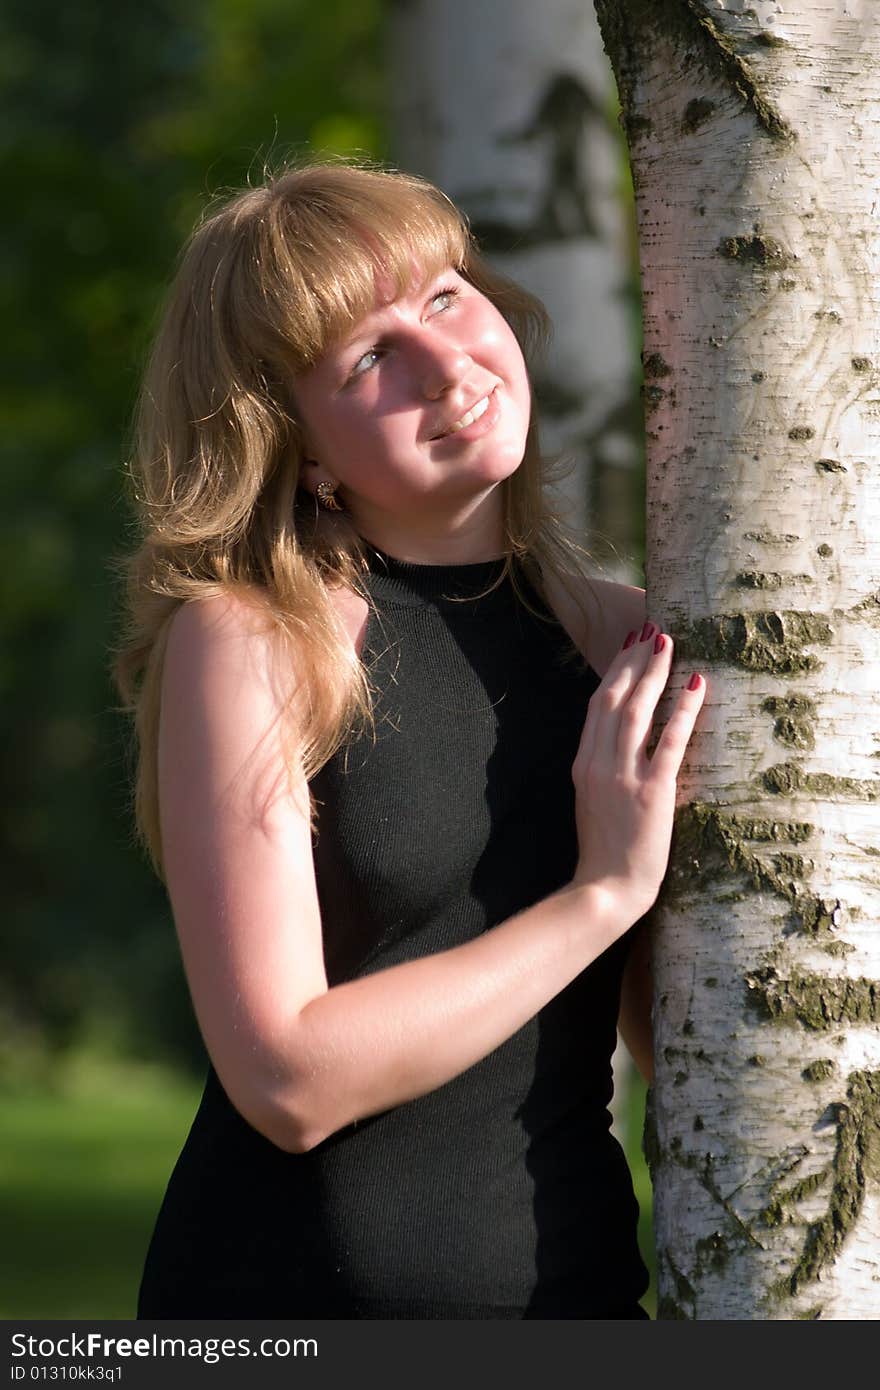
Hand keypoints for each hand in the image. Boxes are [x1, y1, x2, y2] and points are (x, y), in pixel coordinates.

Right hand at [571, 622, 705, 923]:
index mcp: (582, 764)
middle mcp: (598, 764)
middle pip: (613, 698)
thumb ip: (601, 769)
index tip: (629, 644)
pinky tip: (696, 685)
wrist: (606, 889)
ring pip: (636, 711)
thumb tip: (616, 742)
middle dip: (633, 660)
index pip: (597, 705)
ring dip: (653, 674)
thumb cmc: (604, 852)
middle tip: (651, 629)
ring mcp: (623, 777)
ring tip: (668, 644)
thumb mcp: (591, 802)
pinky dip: (682, 711)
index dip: (614, 671)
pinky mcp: (652, 793)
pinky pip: (669, 742)